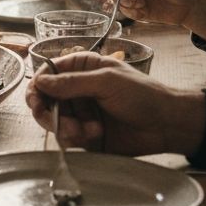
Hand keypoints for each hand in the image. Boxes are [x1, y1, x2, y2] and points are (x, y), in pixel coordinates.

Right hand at [26, 50, 205, 155]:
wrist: (169, 125)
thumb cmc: (143, 95)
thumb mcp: (106, 81)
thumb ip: (72, 82)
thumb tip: (39, 82)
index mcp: (81, 68)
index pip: (46, 73)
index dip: (37, 86)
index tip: (36, 99)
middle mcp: (76, 89)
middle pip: (44, 99)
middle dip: (48, 111)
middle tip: (54, 121)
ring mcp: (80, 113)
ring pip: (53, 120)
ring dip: (65, 126)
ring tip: (85, 130)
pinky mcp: (84, 134)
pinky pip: (66, 137)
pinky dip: (75, 138)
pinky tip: (95, 135)